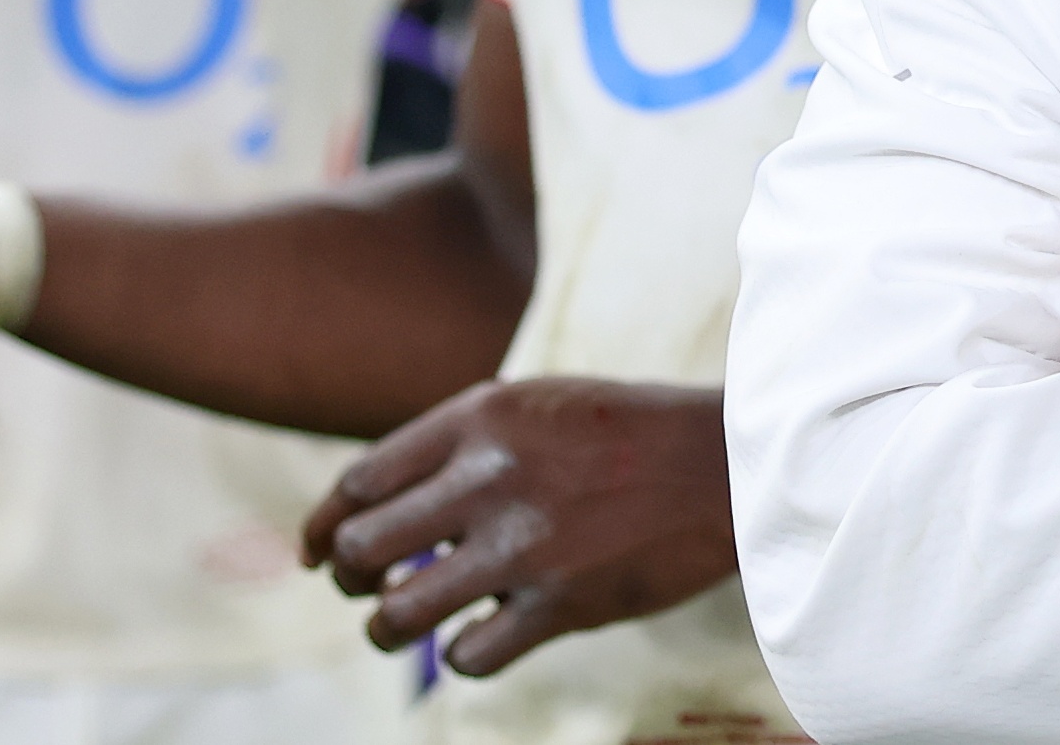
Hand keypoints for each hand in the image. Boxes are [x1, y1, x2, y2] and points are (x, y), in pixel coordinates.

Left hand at [301, 376, 733, 675]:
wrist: (738, 462)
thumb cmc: (637, 432)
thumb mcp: (543, 403)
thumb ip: (464, 442)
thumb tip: (373, 506)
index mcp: (483, 417)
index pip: (357, 483)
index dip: (324, 526)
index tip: (321, 552)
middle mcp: (492, 477)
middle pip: (359, 549)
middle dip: (348, 578)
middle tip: (368, 587)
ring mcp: (525, 544)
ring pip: (396, 614)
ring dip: (387, 628)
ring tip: (404, 624)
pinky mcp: (562, 603)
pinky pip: (467, 655)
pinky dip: (465, 653)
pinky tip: (486, 636)